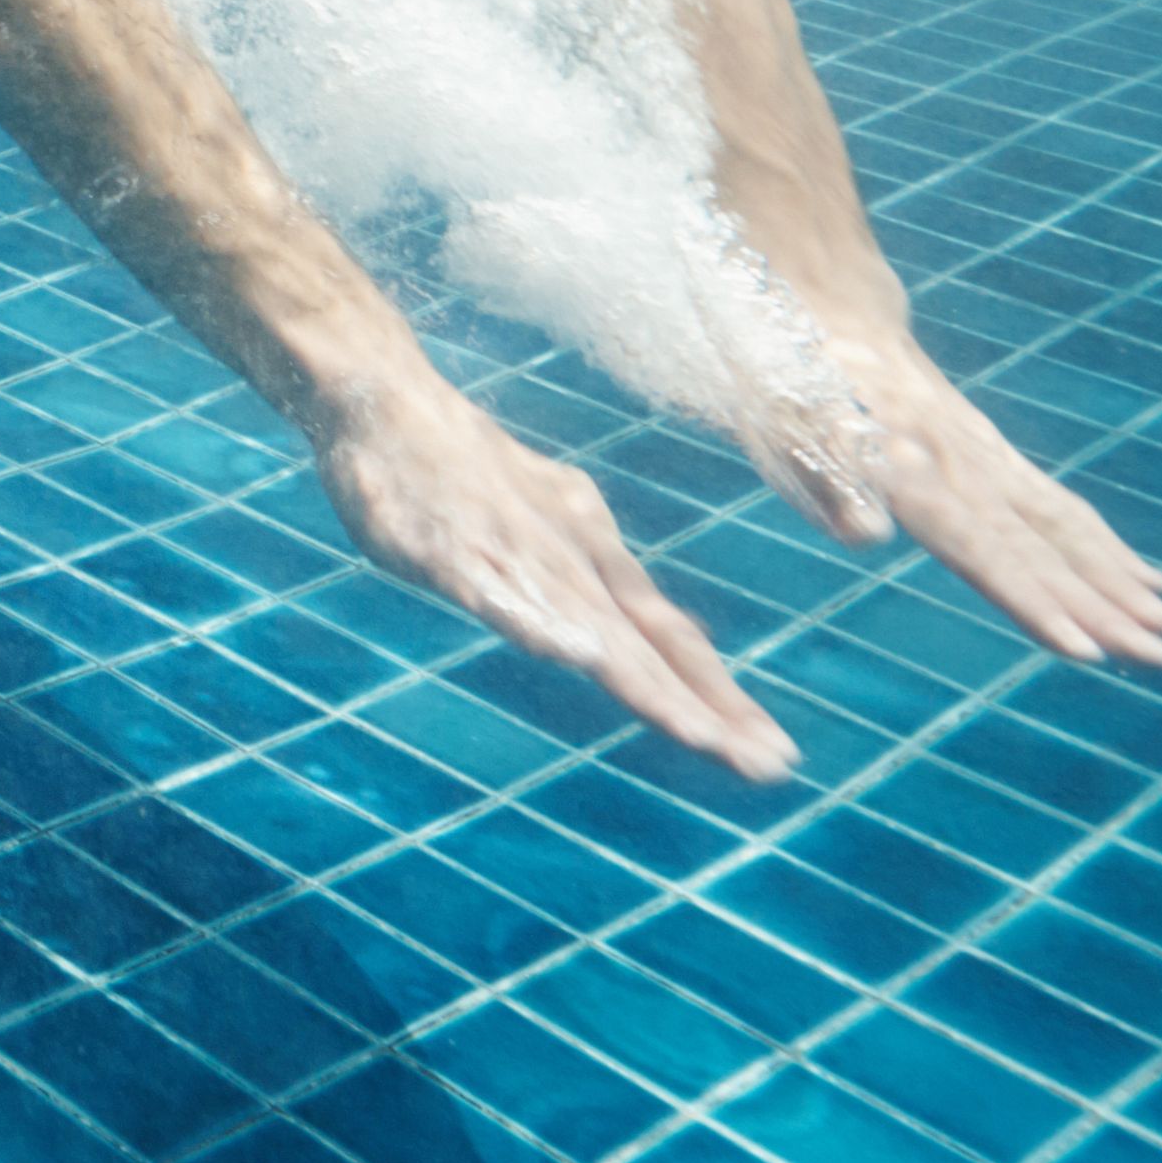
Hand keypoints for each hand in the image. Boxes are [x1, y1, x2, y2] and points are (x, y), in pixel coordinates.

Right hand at [313, 379, 796, 782]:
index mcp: (593, 555)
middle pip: (648, 646)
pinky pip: (497, 591)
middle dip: (708, 709)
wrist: (388, 397)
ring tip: (700, 738)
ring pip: (589, 630)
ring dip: (647, 686)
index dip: (720, 695)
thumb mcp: (547, 519)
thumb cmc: (465, 464)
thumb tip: (634, 632)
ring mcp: (514, 554)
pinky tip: (571, 654)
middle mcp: (570, 559)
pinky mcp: (450, 550)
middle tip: (768, 765)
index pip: (669, 637)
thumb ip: (589, 582)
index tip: (773, 754)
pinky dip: (538, 622)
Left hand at [782, 336, 1161, 672]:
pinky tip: (1145, 580)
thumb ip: (828, 485)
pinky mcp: (995, 455)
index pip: (987, 553)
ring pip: (1066, 530)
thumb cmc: (789, 378)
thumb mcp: (786, 428)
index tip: (1088, 650)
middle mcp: (966, 470)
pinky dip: (1105, 548)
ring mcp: (989, 460)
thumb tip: (866, 535)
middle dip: (1107, 609)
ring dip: (1122, 583)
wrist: (828, 302)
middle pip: (1045, 551)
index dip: (1036, 604)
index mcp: (914, 474)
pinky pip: (1060, 510)